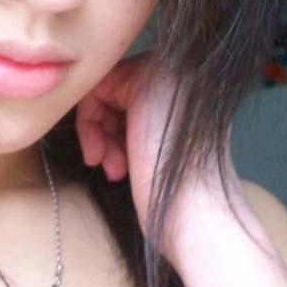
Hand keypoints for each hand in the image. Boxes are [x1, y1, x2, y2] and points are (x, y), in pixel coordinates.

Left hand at [75, 50, 256, 262]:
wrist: (198, 213)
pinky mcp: (145, 81)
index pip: (133, 91)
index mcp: (194, 87)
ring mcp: (167, 73)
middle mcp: (184, 73)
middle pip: (118, 87)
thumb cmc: (178, 193)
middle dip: (105, 129)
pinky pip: (96, 89)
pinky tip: (101, 159)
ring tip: (111, 168)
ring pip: (105, 89)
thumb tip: (110, 108)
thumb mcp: (161, 143)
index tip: (114, 159)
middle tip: (107, 164)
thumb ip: (145, 117)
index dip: (117, 125)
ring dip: (98, 132)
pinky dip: (88, 125)